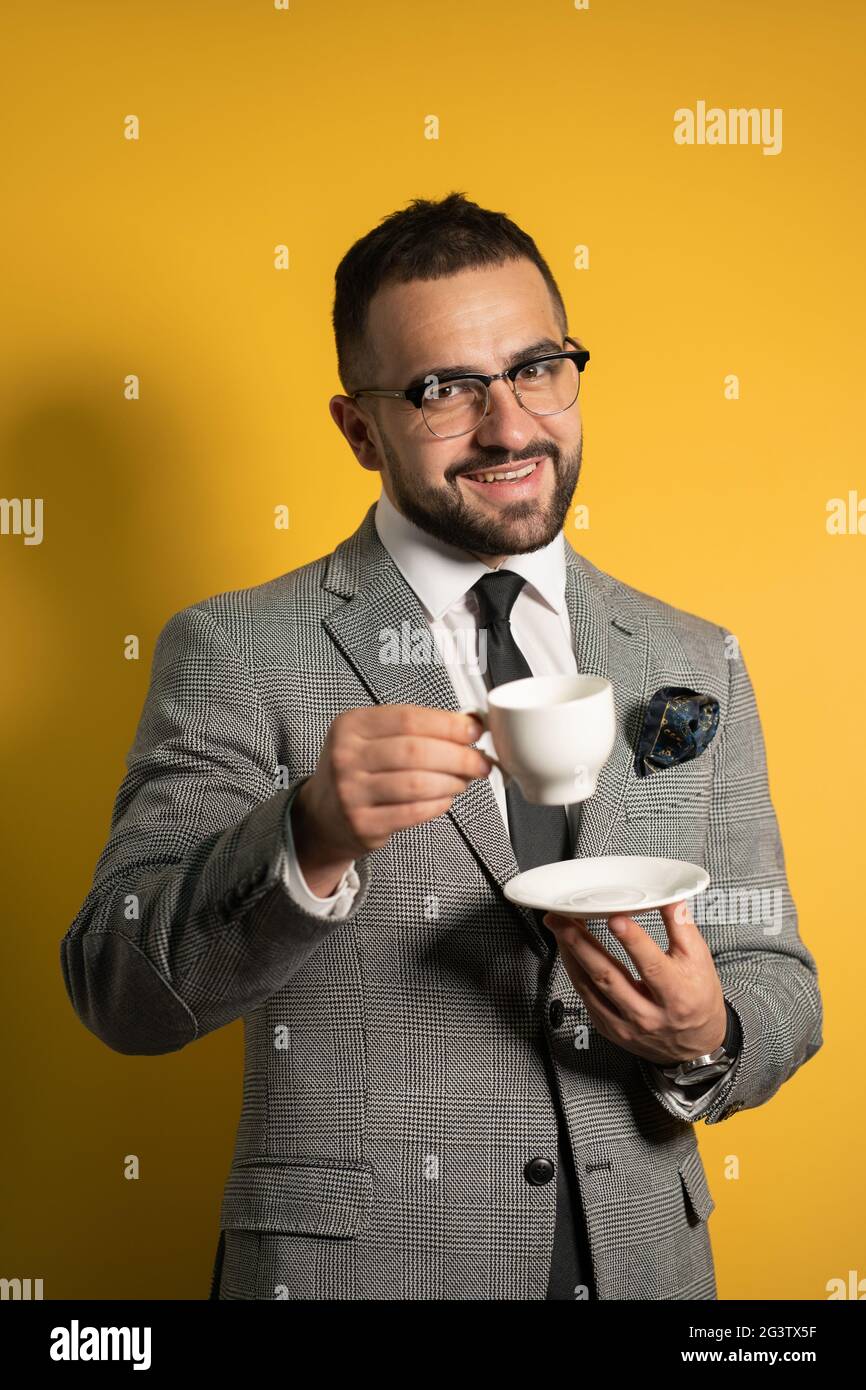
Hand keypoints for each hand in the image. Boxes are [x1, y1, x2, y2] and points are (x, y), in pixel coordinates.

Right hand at [291, 705, 491, 894]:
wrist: (324, 814)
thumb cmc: (357, 771)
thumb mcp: (371, 738)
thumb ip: (415, 729)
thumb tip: (467, 726)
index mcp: (351, 725)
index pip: (409, 718)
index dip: (448, 725)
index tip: (473, 730)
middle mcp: (346, 757)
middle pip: (416, 751)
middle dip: (459, 756)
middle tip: (479, 761)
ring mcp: (351, 792)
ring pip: (418, 784)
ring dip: (452, 782)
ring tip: (462, 780)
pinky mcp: (362, 823)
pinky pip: (413, 812)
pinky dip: (438, 804)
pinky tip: (444, 798)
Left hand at [542, 900, 726, 1064]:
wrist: (694, 1045)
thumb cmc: (697, 998)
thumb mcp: (700, 960)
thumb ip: (682, 926)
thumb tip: (669, 896)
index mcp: (676, 995)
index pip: (651, 966)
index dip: (633, 941)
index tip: (615, 918)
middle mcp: (648, 1014)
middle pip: (609, 977)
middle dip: (581, 944)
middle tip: (564, 919)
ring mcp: (626, 1025)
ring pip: (591, 987)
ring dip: (571, 955)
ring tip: (560, 929)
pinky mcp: (610, 1028)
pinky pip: (586, 998)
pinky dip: (575, 972)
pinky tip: (568, 952)